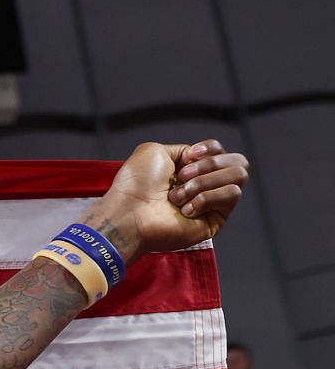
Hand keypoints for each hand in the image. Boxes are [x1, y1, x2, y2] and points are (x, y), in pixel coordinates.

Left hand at [85, 140, 248, 258]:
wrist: (129, 214)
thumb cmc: (135, 186)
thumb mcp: (155, 151)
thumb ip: (181, 148)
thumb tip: (198, 157)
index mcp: (190, 169)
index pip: (221, 150)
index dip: (209, 150)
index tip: (187, 159)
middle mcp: (204, 185)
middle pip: (239, 161)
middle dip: (209, 165)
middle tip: (181, 177)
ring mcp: (212, 204)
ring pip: (238, 176)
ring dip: (204, 182)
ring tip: (177, 196)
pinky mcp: (216, 220)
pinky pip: (232, 195)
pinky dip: (206, 198)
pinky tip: (185, 210)